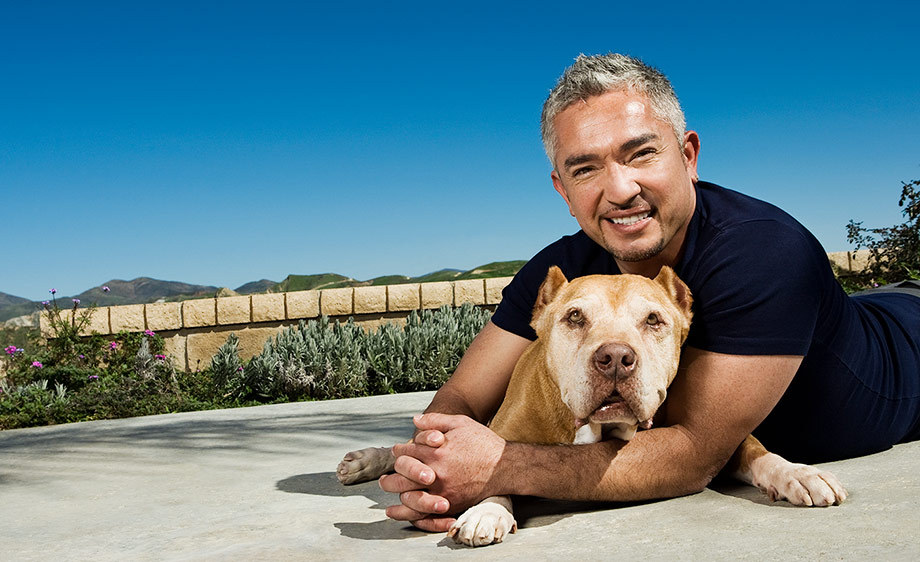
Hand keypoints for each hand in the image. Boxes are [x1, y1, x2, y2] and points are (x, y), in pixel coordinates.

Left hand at [380, 414, 507, 527]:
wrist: (505, 466)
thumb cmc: (483, 442)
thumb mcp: (460, 423)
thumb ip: (435, 420)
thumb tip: (414, 421)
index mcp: (436, 452)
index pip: (407, 452)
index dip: (400, 451)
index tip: (398, 451)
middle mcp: (436, 473)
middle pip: (401, 474)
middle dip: (391, 473)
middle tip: (385, 475)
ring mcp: (442, 491)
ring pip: (407, 495)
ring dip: (394, 491)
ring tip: (387, 488)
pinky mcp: (450, 505)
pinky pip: (422, 513)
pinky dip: (406, 512)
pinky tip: (395, 511)